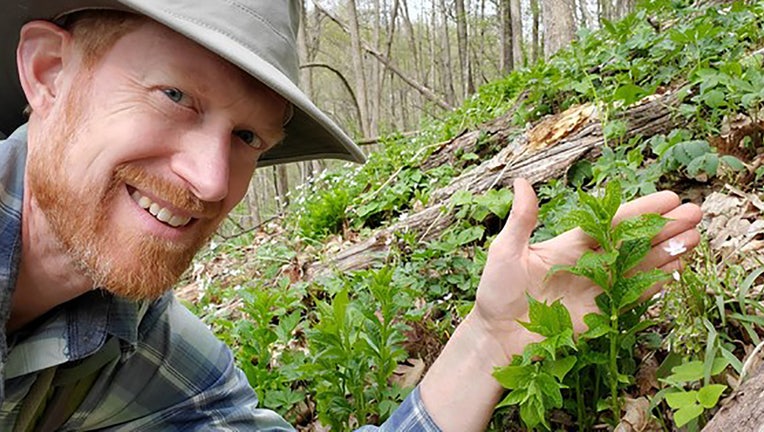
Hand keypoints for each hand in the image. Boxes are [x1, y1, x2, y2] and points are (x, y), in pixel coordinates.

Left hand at [469, 178, 702, 360]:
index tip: (669, 198)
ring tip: (697, 238)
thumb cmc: (497, 291)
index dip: (640, 210)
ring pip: (641, 265)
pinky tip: (678, 269)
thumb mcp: (505, 251)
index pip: (612, 221)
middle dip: (665, 227)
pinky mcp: (602, 313)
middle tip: (695, 213)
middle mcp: (590, 262)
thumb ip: (521, 220)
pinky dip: (657, 283)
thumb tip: (522, 182)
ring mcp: (599, 288)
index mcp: (570, 244)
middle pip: (634, 241)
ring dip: (668, 251)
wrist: (498, 335)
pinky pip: (635, 295)